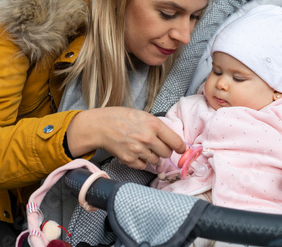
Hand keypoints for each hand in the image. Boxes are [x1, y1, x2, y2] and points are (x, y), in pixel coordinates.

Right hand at [66, 107, 185, 169]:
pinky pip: (143, 166)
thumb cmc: (121, 117)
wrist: (100, 126)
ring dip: (152, 156)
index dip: (180, 147)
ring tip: (142, 147)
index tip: (181, 149)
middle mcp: (147, 138)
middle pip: (167, 153)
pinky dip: (141, 161)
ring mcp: (138, 150)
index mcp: (153, 125)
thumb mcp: (143, 115)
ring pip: (156, 161)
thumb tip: (171, 139)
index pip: (175, 141)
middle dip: (164, 151)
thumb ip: (157, 127)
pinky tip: (135, 152)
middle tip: (157, 145)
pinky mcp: (129, 160)